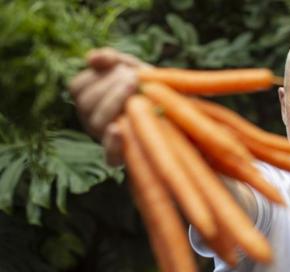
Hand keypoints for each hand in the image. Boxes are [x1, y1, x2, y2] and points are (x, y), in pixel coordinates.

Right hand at [69, 48, 149, 165]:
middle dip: (110, 87)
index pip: (77, 87)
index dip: (95, 75)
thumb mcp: (131, 67)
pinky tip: (118, 128)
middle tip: (132, 78)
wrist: (174, 109)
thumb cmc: (148, 85)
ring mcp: (104, 139)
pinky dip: (112, 143)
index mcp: (89, 99)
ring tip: (135, 90)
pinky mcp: (120, 157)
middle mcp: (91, 120)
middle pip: (86, 104)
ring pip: (96, 123)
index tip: (119, 67)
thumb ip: (112, 59)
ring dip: (114, 104)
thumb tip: (90, 57)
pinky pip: (109, 155)